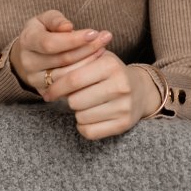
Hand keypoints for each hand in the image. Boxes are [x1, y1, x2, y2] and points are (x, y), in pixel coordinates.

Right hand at [10, 10, 111, 93]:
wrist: (30, 54)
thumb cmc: (43, 31)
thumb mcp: (46, 19)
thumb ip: (56, 20)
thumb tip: (68, 27)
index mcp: (27, 41)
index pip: (50, 43)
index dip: (73, 39)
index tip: (94, 33)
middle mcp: (28, 62)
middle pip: (62, 60)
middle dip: (87, 48)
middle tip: (106, 38)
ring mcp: (35, 79)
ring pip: (67, 76)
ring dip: (89, 62)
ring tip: (104, 49)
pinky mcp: (45, 91)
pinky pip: (69, 88)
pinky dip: (85, 76)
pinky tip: (97, 65)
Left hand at [42, 51, 160, 139]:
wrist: (141, 89)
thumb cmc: (111, 73)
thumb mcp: (97, 59)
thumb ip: (75, 60)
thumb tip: (49, 72)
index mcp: (110, 64)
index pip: (72, 80)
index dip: (55, 88)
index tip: (48, 93)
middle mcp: (120, 85)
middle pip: (75, 101)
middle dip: (69, 100)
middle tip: (73, 97)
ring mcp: (124, 106)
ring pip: (81, 117)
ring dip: (78, 113)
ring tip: (87, 105)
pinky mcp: (124, 123)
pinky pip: (90, 132)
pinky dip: (84, 126)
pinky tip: (91, 117)